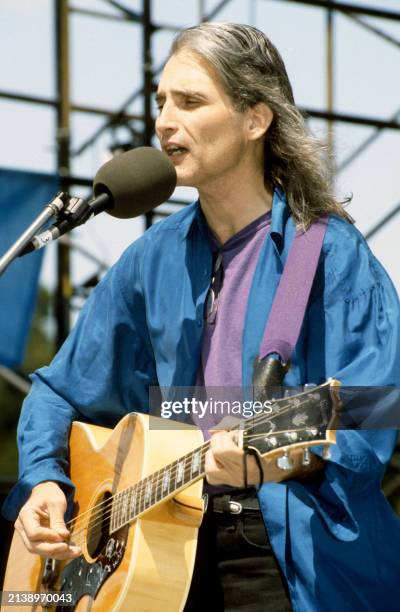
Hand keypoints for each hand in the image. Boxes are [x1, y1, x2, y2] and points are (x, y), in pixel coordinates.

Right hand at [15, 481, 80, 559]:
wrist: (45, 491)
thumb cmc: (50, 494)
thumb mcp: (57, 502)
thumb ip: (58, 520)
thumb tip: (63, 536)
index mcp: (25, 515)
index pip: (33, 533)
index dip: (48, 537)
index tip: (63, 536)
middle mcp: (23, 527)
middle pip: (34, 546)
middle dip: (53, 550)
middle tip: (70, 549)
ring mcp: (28, 534)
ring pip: (40, 550)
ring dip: (58, 553)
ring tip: (75, 551)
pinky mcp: (36, 538)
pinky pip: (45, 547)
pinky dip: (58, 550)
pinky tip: (71, 549)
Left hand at [205, 430, 324, 486]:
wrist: (288, 467)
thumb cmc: (277, 446)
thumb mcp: (259, 433)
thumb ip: (236, 429)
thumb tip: (214, 429)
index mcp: (249, 462)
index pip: (222, 450)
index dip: (224, 436)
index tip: (234, 432)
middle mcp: (241, 474)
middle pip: (215, 455)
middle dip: (218, 441)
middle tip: (229, 437)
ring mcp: (236, 480)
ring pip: (210, 469)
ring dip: (212, 455)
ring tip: (222, 448)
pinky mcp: (234, 483)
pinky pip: (213, 478)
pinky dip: (212, 466)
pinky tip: (220, 458)